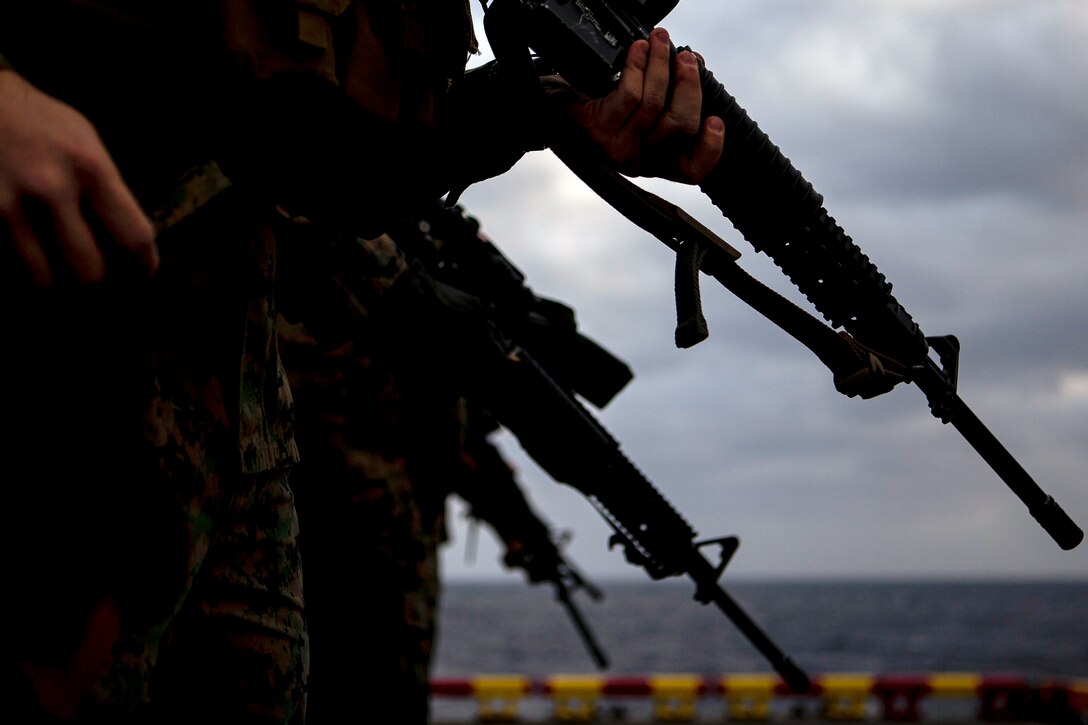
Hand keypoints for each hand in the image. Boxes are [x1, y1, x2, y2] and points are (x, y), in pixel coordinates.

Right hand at [0, 70, 157, 286]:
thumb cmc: (41, 122)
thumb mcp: (86, 142)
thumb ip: (106, 187)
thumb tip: (123, 237)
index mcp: (91, 168)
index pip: (133, 235)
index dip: (144, 264)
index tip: (143, 273)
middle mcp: (52, 187)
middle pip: (89, 268)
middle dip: (95, 281)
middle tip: (96, 278)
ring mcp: (10, 202)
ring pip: (42, 276)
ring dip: (51, 281)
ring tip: (55, 274)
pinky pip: (6, 259)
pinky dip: (20, 267)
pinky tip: (25, 257)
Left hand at [569, 28, 724, 183]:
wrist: (550, 111)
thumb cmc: (599, 108)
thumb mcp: (638, 114)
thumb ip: (668, 104)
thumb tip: (692, 69)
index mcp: (655, 161)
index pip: (691, 170)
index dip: (711, 148)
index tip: (716, 120)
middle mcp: (637, 162)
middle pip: (680, 126)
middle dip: (689, 85)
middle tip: (686, 58)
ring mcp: (616, 150)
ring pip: (655, 104)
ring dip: (661, 64)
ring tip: (660, 41)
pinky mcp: (598, 133)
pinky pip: (630, 94)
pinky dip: (638, 66)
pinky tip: (638, 50)